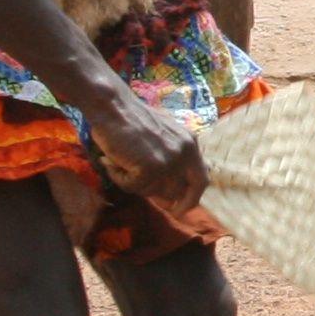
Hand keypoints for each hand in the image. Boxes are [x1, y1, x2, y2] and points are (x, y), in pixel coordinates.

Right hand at [86, 90, 204, 214]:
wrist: (113, 106)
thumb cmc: (131, 119)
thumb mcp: (164, 136)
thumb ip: (172, 158)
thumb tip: (170, 194)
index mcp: (191, 144)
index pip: (202, 181)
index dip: (192, 199)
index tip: (180, 210)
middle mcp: (185, 154)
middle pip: (175, 192)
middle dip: (155, 194)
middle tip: (136, 182)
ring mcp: (168, 161)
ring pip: (152, 192)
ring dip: (132, 183)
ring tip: (119, 163)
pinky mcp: (150, 167)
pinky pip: (132, 187)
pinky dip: (118, 178)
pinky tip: (112, 161)